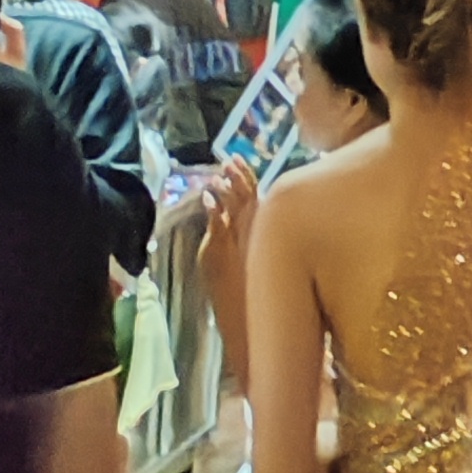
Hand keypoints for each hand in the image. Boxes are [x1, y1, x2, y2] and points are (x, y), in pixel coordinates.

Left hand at [197, 159, 257, 304]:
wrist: (250, 314)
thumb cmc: (257, 288)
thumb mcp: (262, 256)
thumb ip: (259, 234)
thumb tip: (254, 216)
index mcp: (264, 227)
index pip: (257, 192)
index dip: (247, 174)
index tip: (238, 158)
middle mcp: (254, 228)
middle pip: (248, 193)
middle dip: (237, 174)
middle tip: (227, 160)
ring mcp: (238, 238)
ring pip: (234, 205)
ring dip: (225, 187)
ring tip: (215, 176)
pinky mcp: (223, 250)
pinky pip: (218, 223)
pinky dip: (213, 209)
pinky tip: (207, 198)